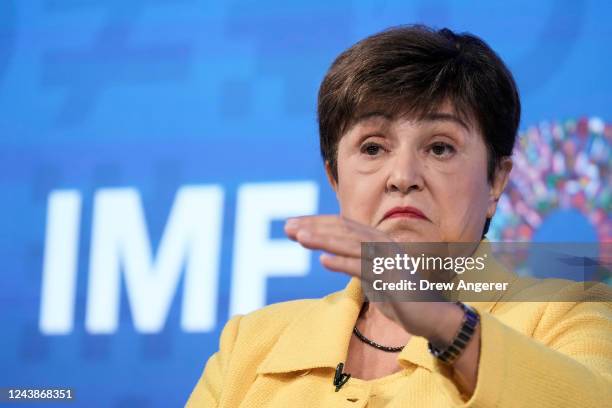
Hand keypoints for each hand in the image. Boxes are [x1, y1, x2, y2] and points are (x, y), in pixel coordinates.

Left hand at [284, 214, 460, 342]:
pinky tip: (323, 261)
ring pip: (351, 245)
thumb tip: (330, 255)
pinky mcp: (392, 279)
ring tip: (300, 237)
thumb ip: (355, 261)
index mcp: (376, 241)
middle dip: (314, 227)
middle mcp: (382, 245)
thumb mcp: (373, 274)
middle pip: (343, 230)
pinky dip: (343, 264)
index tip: (292, 225)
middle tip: (288, 227)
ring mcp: (388, 260)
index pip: (342, 226)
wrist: (432, 315)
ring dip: (324, 240)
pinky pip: (364, 269)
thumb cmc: (401, 294)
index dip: (317, 223)